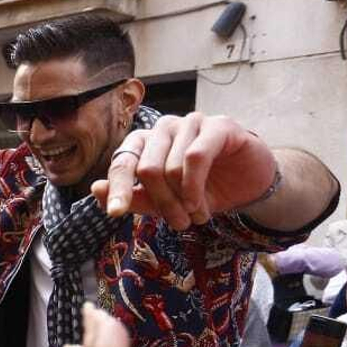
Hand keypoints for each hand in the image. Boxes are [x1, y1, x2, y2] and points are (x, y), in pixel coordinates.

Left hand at [93, 112, 278, 228]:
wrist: (249, 185)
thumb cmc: (202, 190)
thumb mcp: (164, 201)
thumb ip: (132, 196)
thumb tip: (96, 189)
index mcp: (146, 142)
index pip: (122, 162)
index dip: (117, 188)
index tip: (114, 213)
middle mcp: (165, 128)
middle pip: (146, 168)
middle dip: (161, 203)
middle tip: (178, 224)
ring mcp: (191, 123)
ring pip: (170, 167)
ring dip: (183, 202)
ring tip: (196, 216)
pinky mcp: (218, 126)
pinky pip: (195, 157)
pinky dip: (195, 188)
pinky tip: (201, 206)